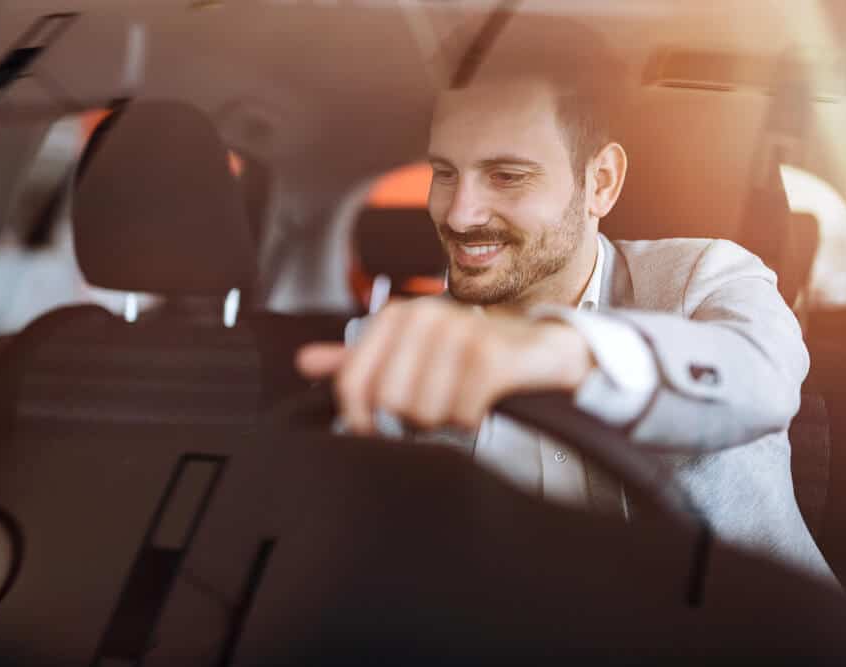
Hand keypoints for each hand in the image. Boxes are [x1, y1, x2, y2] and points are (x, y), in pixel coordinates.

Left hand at [296, 299, 594, 434]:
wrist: (541, 351)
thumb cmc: (470, 356)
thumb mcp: (411, 353)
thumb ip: (359, 359)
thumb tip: (304, 362)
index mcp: (397, 316)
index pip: (352, 384)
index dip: (361, 420)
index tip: (378, 431)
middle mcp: (424, 315)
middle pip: (388, 403)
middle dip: (412, 420)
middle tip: (436, 410)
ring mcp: (459, 332)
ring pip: (423, 412)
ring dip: (445, 421)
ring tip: (460, 403)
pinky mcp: (490, 356)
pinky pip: (460, 413)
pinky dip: (471, 420)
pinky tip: (482, 405)